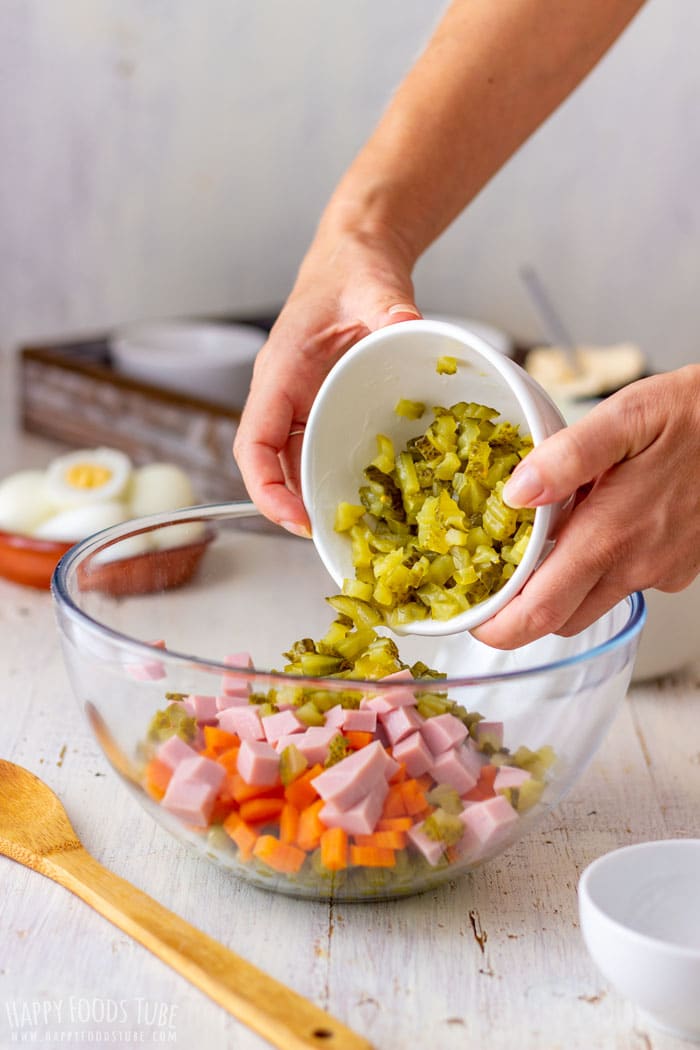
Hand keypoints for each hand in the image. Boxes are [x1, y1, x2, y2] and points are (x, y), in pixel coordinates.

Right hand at [233, 222, 420, 535]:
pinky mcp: (325, 410)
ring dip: (317, 499)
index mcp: (280, 372)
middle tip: (334, 543)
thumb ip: (388, 306)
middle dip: (294, 508)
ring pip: (296, 466)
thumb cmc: (351, 270)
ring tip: (355, 534)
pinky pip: (322, 452)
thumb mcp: (372, 285)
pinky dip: (339, 479)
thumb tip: (410, 325)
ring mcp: (303, 406)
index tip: (295, 519)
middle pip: (272, 467)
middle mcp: (284, 396)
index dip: (267, 488)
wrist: (356, 261)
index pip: (254, 443)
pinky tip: (373, 501)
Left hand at [472, 364, 699, 648]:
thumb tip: (516, 493)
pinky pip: (626, 582)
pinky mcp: (679, 566)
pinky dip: (599, 568)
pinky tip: (594, 525)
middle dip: (519, 612)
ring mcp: (660, 571)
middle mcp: (636, 566)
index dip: (497, 628)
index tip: (470, 618)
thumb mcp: (627, 417)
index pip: (539, 613)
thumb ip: (567, 457)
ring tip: (537, 545)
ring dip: (559, 590)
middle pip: (558, 620)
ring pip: (591, 604)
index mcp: (610, 536)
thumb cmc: (697, 413)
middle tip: (492, 578)